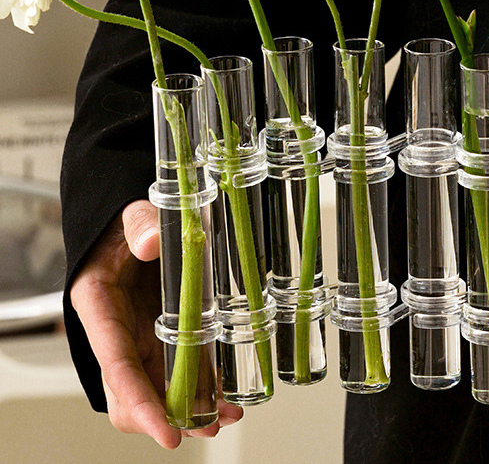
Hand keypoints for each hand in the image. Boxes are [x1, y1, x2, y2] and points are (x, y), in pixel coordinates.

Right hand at [69, 200, 241, 448]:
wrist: (131, 225)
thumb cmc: (121, 226)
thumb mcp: (128, 217)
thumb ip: (139, 226)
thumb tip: (151, 242)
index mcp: (99, 308)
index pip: (116, 366)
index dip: (140, 402)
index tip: (165, 432)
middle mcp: (119, 332)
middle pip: (136, 390)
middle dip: (170, 416)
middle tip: (210, 422)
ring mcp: (142, 336)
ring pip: (160, 387)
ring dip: (190, 407)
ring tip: (227, 413)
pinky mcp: (164, 333)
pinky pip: (179, 368)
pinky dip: (201, 385)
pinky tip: (226, 393)